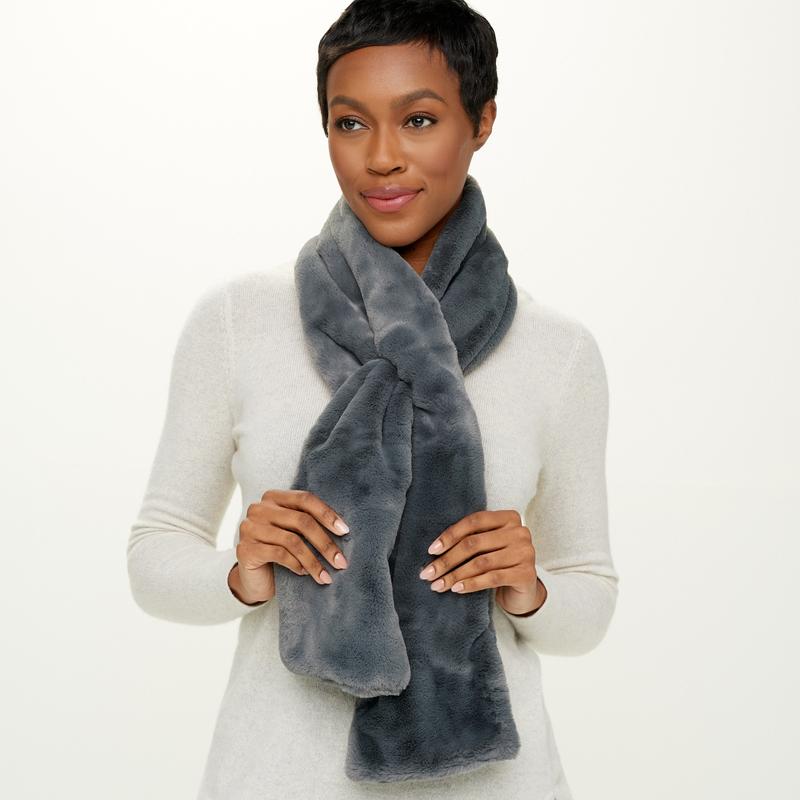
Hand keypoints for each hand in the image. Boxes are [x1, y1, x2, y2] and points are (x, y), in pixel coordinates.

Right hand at [228, 488, 350, 603]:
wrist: (254, 579)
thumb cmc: (280, 552)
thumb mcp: (295, 533)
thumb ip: (309, 523)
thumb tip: (343, 528)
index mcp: (273, 497)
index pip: (305, 499)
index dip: (327, 514)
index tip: (345, 531)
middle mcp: (259, 509)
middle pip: (301, 521)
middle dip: (325, 543)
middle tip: (340, 562)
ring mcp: (250, 528)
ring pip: (292, 541)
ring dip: (313, 561)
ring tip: (326, 575)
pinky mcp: (245, 549)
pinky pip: (279, 554)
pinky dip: (296, 565)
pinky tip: (304, 574)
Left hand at [417, 509, 545, 612]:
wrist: (523, 588)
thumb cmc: (499, 562)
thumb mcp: (487, 545)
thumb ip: (470, 539)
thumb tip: (434, 549)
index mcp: (509, 517)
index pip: (474, 521)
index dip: (450, 535)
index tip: (431, 550)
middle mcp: (519, 532)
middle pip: (474, 543)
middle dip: (447, 560)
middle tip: (428, 573)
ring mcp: (525, 552)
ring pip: (481, 563)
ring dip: (455, 575)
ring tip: (438, 584)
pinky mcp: (526, 574)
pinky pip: (492, 578)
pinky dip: (471, 584)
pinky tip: (457, 588)